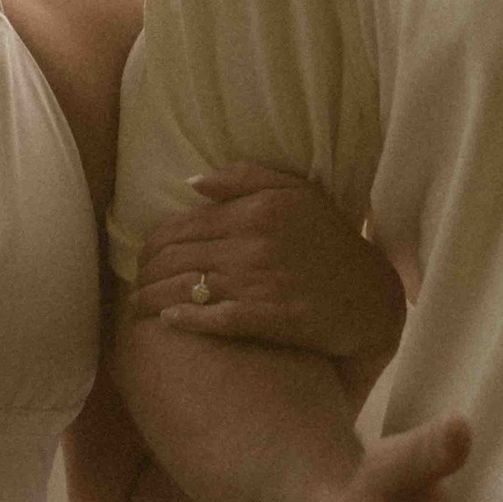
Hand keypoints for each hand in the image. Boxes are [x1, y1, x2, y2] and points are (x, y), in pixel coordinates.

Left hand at [132, 167, 407, 391]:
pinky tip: (169, 322)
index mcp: (256, 210)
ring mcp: (262, 281)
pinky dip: (186, 319)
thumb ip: (245, 179)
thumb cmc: (331, 241)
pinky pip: (215, 318)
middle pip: (177, 257)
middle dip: (144, 274)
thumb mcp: (298, 194)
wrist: (370, 296)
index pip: (182, 225)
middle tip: (132, 287)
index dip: (151, 245)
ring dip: (154, 298)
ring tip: (138, 308)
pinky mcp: (272, 317)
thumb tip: (193, 183)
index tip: (141, 260)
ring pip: (187, 287)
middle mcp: (254, 243)